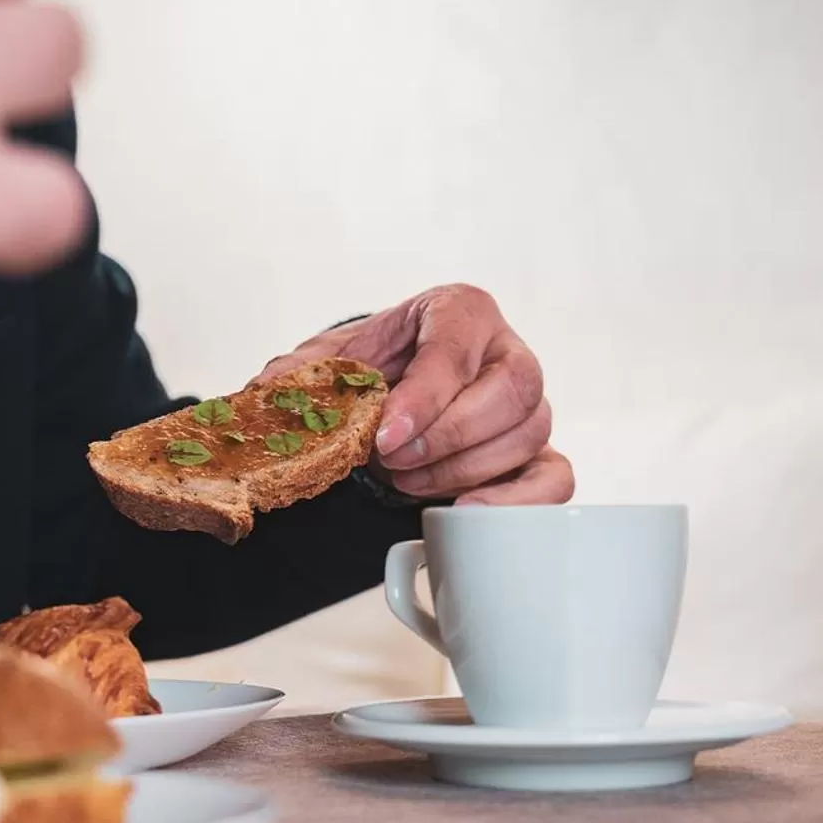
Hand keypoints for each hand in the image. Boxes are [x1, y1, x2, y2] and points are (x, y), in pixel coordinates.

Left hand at [254, 285, 573, 504]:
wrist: (390, 394)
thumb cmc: (369, 371)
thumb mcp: (328, 362)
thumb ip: (299, 374)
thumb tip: (267, 394)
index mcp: (460, 311)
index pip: (458, 346)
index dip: (426, 395)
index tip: (385, 436)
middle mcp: (506, 350)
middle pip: (514, 390)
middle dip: (449, 435)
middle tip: (393, 463)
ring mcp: (529, 402)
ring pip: (529, 433)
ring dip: (463, 469)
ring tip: (405, 480)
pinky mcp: (537, 450)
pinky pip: (555, 477)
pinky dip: (516, 500)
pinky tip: (465, 511)